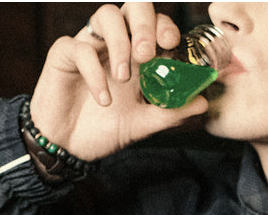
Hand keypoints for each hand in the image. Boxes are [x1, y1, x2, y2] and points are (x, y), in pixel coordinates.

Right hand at [29, 2, 207, 162]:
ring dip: (120, 44)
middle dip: (144, 24)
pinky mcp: (65, 53)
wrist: (70, 146)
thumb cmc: (106, 130)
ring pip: (106, 15)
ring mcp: (90, 44)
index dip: (164, 27)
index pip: (155, 26)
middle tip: (146, 54)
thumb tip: (203, 102)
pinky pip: (80, 47)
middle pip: (132, 7)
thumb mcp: (144, 124)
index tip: (171, 44)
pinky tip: (103, 98)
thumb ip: (171, 113)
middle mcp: (116, 44)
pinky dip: (95, 72)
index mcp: (138, 56)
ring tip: (123, 78)